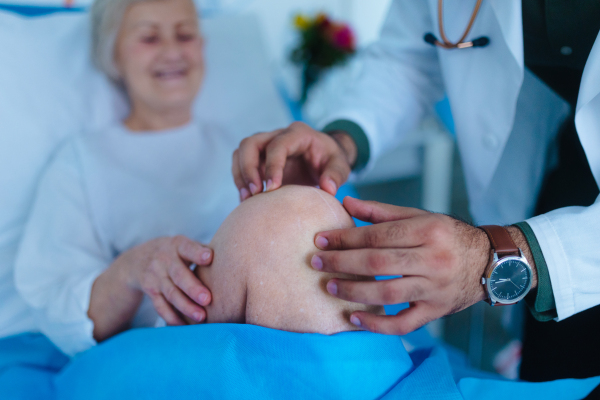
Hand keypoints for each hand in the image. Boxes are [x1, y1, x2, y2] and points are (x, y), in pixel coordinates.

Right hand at [121, 235, 212, 324]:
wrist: (138, 259)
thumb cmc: (175, 253)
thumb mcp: (185, 245)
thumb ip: (203, 252)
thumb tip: (234, 260)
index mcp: (177, 245)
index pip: (187, 248)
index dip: (197, 253)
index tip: (210, 257)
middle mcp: (164, 259)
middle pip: (179, 275)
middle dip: (193, 288)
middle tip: (208, 299)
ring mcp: (155, 276)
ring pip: (171, 293)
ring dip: (186, 306)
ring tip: (201, 317)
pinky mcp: (150, 291)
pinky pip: (160, 306)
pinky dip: (171, 317)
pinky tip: (183, 326)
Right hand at [232, 122, 356, 199]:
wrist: (324, 157)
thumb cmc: (331, 159)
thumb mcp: (340, 165)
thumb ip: (336, 175)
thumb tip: (327, 188)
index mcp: (298, 134)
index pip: (277, 146)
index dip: (271, 166)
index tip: (271, 189)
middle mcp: (278, 135)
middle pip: (250, 143)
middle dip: (248, 168)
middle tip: (254, 193)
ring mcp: (265, 145)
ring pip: (241, 152)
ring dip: (240, 175)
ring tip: (246, 198)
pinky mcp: (259, 157)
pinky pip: (240, 164)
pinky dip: (241, 180)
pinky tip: (246, 199)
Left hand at [309, 197, 491, 334]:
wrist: (490, 263)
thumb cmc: (448, 236)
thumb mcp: (420, 216)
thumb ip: (381, 212)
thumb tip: (346, 202)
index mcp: (428, 230)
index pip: (377, 235)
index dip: (345, 237)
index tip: (320, 239)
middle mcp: (433, 259)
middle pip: (378, 263)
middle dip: (341, 262)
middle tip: (315, 263)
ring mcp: (435, 288)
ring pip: (387, 293)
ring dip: (354, 291)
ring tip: (330, 287)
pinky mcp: (436, 311)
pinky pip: (404, 323)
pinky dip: (377, 325)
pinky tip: (354, 318)